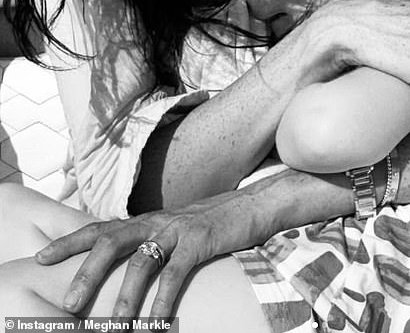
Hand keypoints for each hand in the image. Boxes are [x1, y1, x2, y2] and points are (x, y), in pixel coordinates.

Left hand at [35, 188, 273, 319]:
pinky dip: (162, 301)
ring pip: (141, 262)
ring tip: (113, 329)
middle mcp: (156, 221)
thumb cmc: (212, 224)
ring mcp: (178, 229)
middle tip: (69, 304)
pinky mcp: (200, 240)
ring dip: (124, 298)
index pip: (99, 228)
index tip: (40, 257)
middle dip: (86, 272)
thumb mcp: (175, 231)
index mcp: (146, 221)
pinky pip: (175, 273)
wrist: (253, 205)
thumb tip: (127, 271)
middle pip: (110, 241)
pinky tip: (155, 323)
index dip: (69, 241)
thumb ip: (151, 245)